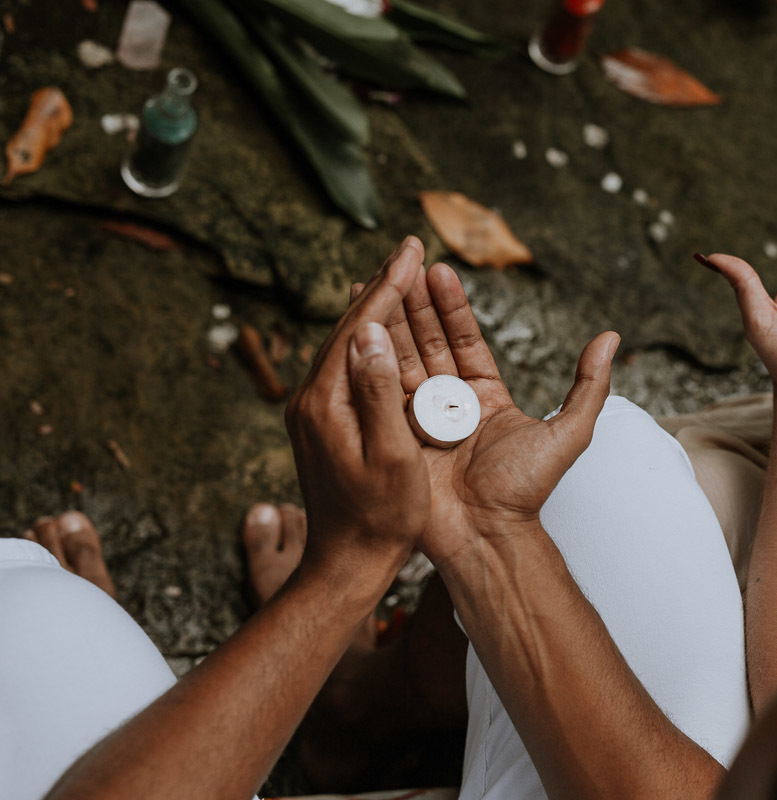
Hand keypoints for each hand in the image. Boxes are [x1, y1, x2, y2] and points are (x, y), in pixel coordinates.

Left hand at [285, 239, 430, 590]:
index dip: (389, 286)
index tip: (412, 250)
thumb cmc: (381, 518)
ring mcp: (312, 412)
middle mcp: (310, 401)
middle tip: (409, 249)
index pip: (360, 328)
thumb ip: (378, 393)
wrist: (348, 563)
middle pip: (347, 327)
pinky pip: (345, 366)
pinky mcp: (321, 424)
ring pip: (344, 344)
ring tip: (399, 275)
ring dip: (374, 307)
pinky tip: (382, 330)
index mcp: (325, 404)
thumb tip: (372, 333)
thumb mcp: (391, 457)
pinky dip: (368, 338)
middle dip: (381, 285)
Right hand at [355, 238, 619, 566]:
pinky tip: (357, 326)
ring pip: (400, 361)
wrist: (487, 534)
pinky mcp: (391, 438)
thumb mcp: (569, 433)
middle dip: (413, 302)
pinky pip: (378, 392)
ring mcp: (417, 421)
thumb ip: (589, 386)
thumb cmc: (526, 490)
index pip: (465, 341)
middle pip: (428, 343)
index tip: (439, 269)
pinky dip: (367, 359)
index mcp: (486, 399)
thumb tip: (611, 338)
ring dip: (387, 320)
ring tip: (376, 279)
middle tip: (401, 260)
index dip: (451, 307)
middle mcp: (449, 405)